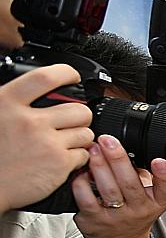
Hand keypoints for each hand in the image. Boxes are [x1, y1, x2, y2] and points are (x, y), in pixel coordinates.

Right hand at [0, 63, 95, 210]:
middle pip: (78, 110)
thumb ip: (12, 102)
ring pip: (86, 133)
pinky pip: (84, 154)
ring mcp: (46, 143)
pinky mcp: (59, 164)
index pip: (45, 77)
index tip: (72, 76)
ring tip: (63, 143)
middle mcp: (28, 121)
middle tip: (69, 123)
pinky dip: (78, 157)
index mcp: (7, 103)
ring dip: (79, 138)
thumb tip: (33, 90)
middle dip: (80, 117)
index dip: (65, 73)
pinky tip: (61, 159)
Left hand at [73, 136, 165, 237]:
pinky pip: (86, 199)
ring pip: (108, 190)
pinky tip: (80, 171)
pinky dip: (81, 183)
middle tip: (108, 140)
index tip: (159, 160)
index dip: (164, 175)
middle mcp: (138, 211)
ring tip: (93, 150)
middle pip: (130, 184)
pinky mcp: (94, 220)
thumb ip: (143, 175)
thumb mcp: (149, 198)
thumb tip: (126, 148)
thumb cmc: (133, 214)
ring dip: (99, 167)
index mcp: (156, 202)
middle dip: (119, 159)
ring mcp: (116, 217)